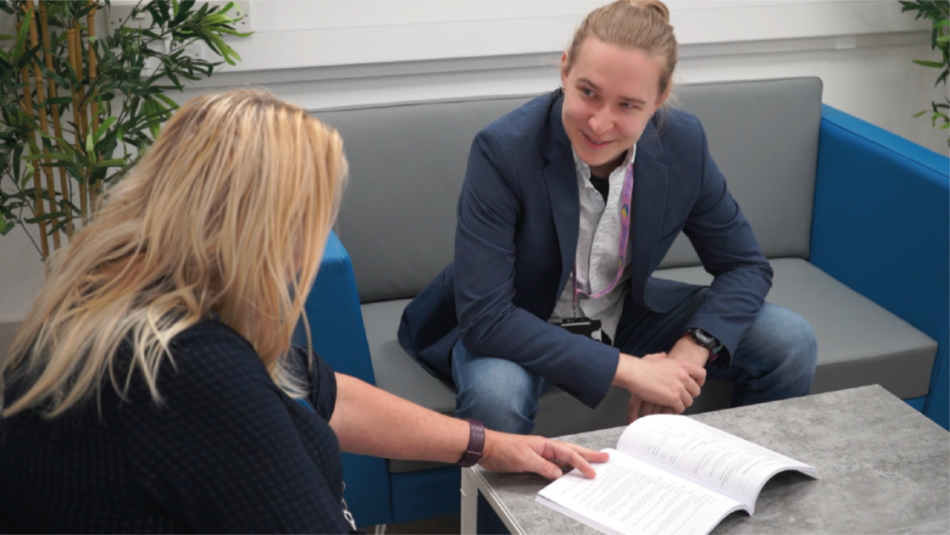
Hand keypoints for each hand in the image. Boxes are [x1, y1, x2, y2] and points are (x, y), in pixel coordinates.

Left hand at [478, 431, 609, 479]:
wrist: (487, 448)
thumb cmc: (503, 448)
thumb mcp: (524, 459)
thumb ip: (543, 466)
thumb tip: (559, 474)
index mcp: (545, 444)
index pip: (569, 454)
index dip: (582, 463)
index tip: (592, 472)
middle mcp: (545, 448)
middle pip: (572, 452)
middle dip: (589, 455)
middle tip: (605, 458)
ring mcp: (541, 454)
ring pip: (565, 458)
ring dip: (579, 461)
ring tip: (593, 463)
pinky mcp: (535, 462)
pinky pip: (554, 466)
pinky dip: (565, 469)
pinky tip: (569, 473)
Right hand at [633, 337, 711, 418]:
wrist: (634, 372)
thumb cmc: (640, 366)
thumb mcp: (655, 357)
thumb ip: (662, 357)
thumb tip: (663, 355)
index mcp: (681, 365)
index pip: (701, 373)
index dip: (700, 381)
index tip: (696, 385)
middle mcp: (683, 375)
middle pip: (696, 391)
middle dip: (689, 395)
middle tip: (680, 397)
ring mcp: (679, 387)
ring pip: (688, 401)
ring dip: (680, 403)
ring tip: (671, 404)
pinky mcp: (673, 398)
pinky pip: (680, 408)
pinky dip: (674, 409)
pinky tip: (667, 407)